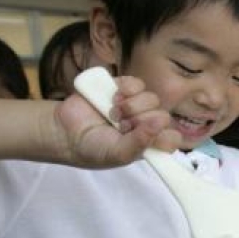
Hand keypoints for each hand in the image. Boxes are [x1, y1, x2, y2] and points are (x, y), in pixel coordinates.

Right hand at [53, 76, 179, 167]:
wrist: (65, 130)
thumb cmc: (93, 148)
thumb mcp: (118, 154)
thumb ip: (139, 143)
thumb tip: (160, 124)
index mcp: (149, 143)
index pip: (173, 138)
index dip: (162, 136)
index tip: (144, 138)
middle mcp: (146, 124)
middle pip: (163, 116)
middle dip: (141, 122)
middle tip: (121, 127)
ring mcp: (137, 105)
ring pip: (152, 99)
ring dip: (131, 107)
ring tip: (113, 114)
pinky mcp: (124, 88)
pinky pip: (137, 83)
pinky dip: (127, 89)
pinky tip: (113, 97)